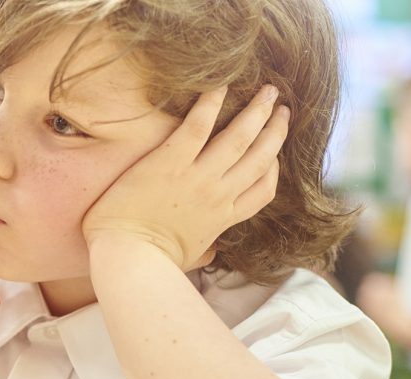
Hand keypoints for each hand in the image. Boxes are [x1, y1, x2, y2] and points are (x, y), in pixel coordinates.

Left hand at [81, 86, 289, 269]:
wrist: (127, 259)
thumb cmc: (150, 262)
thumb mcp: (187, 258)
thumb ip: (203, 250)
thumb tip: (210, 252)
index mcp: (221, 219)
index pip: (261, 190)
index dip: (273, 167)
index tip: (275, 152)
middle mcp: (217, 196)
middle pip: (259, 158)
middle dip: (275, 130)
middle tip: (283, 108)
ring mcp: (197, 178)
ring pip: (239, 138)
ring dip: (257, 112)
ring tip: (269, 90)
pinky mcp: (170, 163)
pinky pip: (197, 126)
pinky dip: (211, 103)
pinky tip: (221, 84)